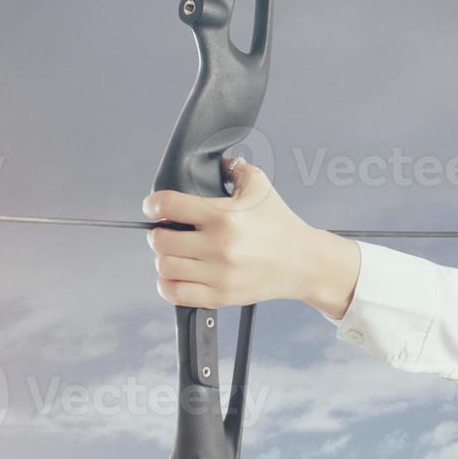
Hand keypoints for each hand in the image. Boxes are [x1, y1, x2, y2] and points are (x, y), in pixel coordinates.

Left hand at [144, 159, 359, 316]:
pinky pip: (175, 293)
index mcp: (224, 215)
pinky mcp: (221, 296)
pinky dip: (167, 284)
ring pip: (165, 267)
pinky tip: (177, 274)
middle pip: (160, 240)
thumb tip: (212, 162)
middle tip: (168, 231)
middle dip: (159, 233)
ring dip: (164, 258)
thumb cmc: (280, 224)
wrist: (303, 263)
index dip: (154, 204)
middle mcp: (219, 246)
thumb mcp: (259, 185)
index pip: (169, 205)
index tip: (153, 206)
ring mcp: (219, 274)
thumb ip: (233, 168)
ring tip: (175, 253)